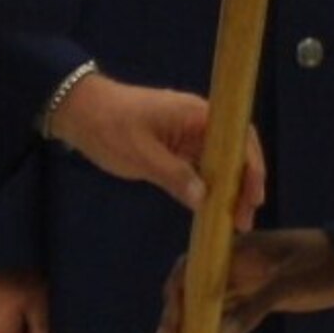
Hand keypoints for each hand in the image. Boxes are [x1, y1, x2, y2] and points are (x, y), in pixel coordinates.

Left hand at [48, 72, 265, 229]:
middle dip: (244, 183)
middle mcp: (197, 121)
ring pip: (218, 160)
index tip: (254, 196)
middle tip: (245, 219)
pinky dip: (209, 185)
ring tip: (235, 221)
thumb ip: (174, 176)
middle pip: (233, 150)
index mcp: (195, 114)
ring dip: (229, 188)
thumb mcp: (141, 155)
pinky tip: (211, 208)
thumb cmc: (110, 127)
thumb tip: (205, 199)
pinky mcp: (173, 145)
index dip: (252, 166)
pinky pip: (200, 165)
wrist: (79, 111)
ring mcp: (186, 133)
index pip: (238, 136)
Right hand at [155, 227, 333, 332]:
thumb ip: (256, 306)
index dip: (177, 287)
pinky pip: (230, 310)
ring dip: (192, 320)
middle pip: (196, 283)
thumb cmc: (323, 264)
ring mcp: (250, 279)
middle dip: (177, 309)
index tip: (172, 314)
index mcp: (240, 248)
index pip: (196, 262)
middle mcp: (238, 262)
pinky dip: (215, 324)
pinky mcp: (262, 295)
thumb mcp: (290, 283)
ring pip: (210, 299)